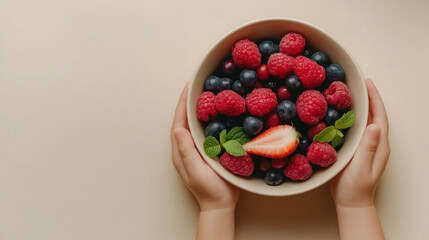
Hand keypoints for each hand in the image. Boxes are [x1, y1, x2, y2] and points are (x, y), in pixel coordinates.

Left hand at [171, 82, 238, 211]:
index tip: (189, 86)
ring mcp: (197, 149)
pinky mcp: (208, 152)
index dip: (183, 103)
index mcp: (181, 150)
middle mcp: (187, 147)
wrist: (220, 205)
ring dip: (200, 108)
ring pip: (196, 124)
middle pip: (186, 119)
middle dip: (190, 101)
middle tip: (198, 84)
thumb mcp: (195, 171)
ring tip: (207, 93)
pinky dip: (210, 119)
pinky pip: (207, 131)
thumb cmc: (208, 190)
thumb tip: (178, 129)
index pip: (179, 121)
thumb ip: (186, 151)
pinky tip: (218, 112)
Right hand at [330, 78, 389, 207]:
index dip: (375, 99)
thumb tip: (374, 125)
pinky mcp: (355, 150)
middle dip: (369, 98)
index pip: (380, 117)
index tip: (368, 83)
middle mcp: (374, 143)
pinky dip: (351, 118)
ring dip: (361, 106)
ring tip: (351, 93)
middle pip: (374, 115)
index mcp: (379, 145)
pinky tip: (342, 114)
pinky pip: (355, 129)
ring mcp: (365, 146)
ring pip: (365, 121)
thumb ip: (368, 147)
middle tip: (359, 83)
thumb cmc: (356, 187)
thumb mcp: (362, 167)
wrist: (351, 202)